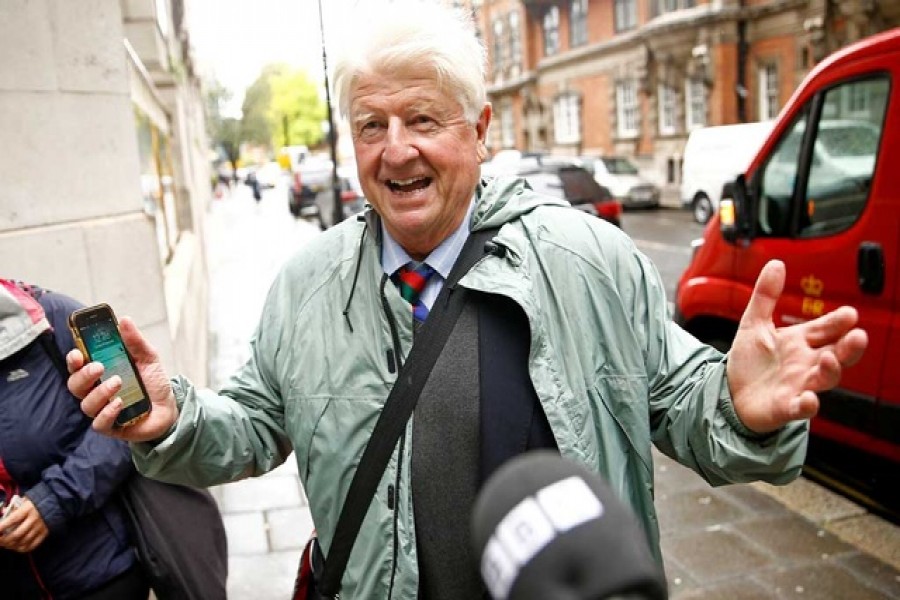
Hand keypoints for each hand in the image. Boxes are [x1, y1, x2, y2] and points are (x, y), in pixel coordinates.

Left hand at [0, 498, 48, 552]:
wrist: (55, 503)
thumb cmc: (36, 502)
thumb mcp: (24, 501)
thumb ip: (13, 507)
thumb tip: (2, 512)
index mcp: (27, 509)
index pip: (12, 520)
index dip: (1, 528)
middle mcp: (33, 520)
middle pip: (16, 535)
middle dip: (4, 541)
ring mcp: (40, 528)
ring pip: (23, 542)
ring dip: (11, 546)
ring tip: (5, 544)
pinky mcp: (44, 534)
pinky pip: (32, 545)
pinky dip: (22, 549)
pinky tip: (16, 547)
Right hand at [67, 316, 178, 441]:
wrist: (171, 407)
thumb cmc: (153, 382)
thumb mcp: (148, 358)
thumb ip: (135, 341)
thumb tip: (125, 320)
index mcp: (100, 373)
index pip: (77, 366)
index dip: (73, 360)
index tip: (77, 354)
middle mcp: (96, 391)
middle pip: (75, 385)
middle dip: (83, 375)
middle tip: (99, 366)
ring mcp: (102, 410)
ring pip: (86, 404)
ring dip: (100, 392)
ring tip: (118, 382)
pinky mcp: (111, 427)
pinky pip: (99, 423)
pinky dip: (107, 413)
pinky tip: (119, 403)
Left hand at [726, 260, 867, 433]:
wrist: (730, 394)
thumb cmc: (749, 362)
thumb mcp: (753, 323)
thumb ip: (765, 295)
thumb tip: (776, 263)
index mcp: (800, 342)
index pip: (825, 329)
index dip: (837, 322)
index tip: (849, 313)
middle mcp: (805, 364)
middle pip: (837, 355)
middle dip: (849, 347)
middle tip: (858, 336)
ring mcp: (798, 386)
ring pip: (824, 380)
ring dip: (830, 371)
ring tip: (829, 358)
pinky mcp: (785, 407)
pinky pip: (801, 408)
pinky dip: (807, 405)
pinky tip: (808, 399)